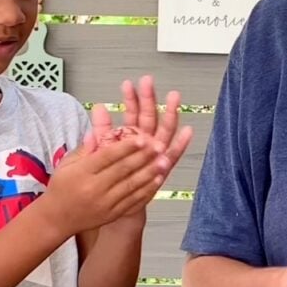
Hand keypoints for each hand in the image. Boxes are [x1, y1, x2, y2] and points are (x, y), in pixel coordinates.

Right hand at [41, 134, 169, 235]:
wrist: (58, 218)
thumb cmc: (62, 186)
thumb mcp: (67, 163)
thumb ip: (86, 146)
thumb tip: (98, 125)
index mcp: (82, 173)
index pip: (107, 157)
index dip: (126, 147)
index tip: (142, 137)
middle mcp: (94, 189)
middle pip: (122, 170)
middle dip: (143, 157)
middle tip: (160, 145)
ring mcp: (105, 203)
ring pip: (131, 186)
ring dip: (150, 172)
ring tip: (165, 160)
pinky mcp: (113, 214)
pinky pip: (133, 201)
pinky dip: (147, 190)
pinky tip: (158, 179)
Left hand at [91, 75, 192, 199]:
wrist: (117, 204)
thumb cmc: (108, 178)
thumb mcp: (100, 153)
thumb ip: (101, 132)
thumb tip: (98, 108)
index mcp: (130, 136)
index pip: (133, 112)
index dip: (132, 98)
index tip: (129, 83)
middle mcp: (145, 142)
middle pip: (150, 116)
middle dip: (150, 99)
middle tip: (149, 82)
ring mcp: (155, 154)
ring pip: (163, 130)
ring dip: (169, 113)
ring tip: (173, 97)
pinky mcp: (162, 167)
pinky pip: (172, 154)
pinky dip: (181, 143)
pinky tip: (187, 131)